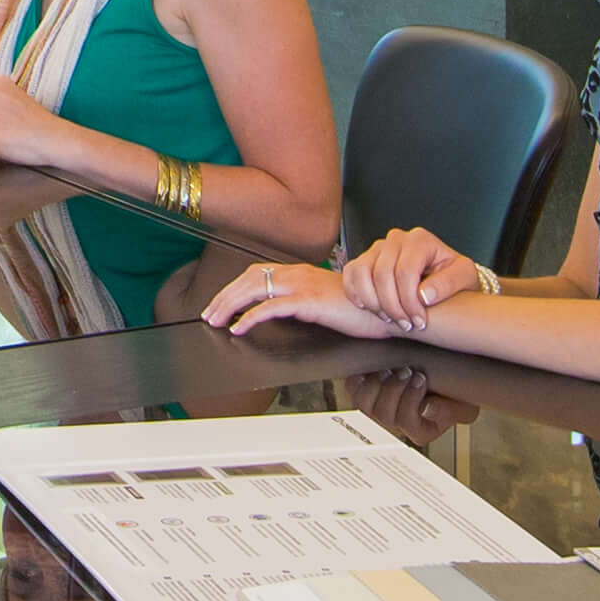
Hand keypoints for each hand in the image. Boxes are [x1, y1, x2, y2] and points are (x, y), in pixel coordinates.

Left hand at [201, 257, 401, 339]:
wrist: (391, 307)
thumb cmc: (363, 308)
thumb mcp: (325, 301)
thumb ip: (302, 302)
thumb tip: (279, 311)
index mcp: (302, 272)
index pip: (258, 273)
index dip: (235, 287)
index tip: (220, 303)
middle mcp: (299, 273)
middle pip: (250, 278)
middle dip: (225, 296)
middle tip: (209, 314)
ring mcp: (304, 285)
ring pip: (255, 289)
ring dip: (230, 305)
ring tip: (217, 320)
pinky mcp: (309, 301)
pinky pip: (271, 307)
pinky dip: (251, 317)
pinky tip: (240, 328)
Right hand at [343, 225, 484, 333]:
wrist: (441, 274)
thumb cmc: (452, 275)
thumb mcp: (464, 276)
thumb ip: (448, 284)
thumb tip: (424, 295)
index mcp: (421, 240)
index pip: (405, 272)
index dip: (409, 301)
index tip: (418, 321)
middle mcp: (396, 239)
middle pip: (382, 275)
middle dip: (393, 307)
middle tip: (405, 325)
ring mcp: (377, 247)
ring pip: (363, 275)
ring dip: (374, 303)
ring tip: (390, 318)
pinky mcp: (364, 258)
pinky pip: (351, 274)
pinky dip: (356, 294)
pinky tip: (370, 308)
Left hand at [343, 364, 478, 447]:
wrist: (444, 378)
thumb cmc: (455, 395)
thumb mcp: (463, 406)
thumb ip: (448, 411)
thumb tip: (426, 408)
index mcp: (419, 432)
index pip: (405, 423)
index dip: (410, 400)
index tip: (421, 379)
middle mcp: (396, 425)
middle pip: (383, 414)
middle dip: (394, 389)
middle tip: (407, 371)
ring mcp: (378, 410)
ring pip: (365, 404)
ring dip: (377, 384)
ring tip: (392, 369)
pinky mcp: (366, 394)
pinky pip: (353, 390)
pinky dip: (360, 379)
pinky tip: (374, 369)